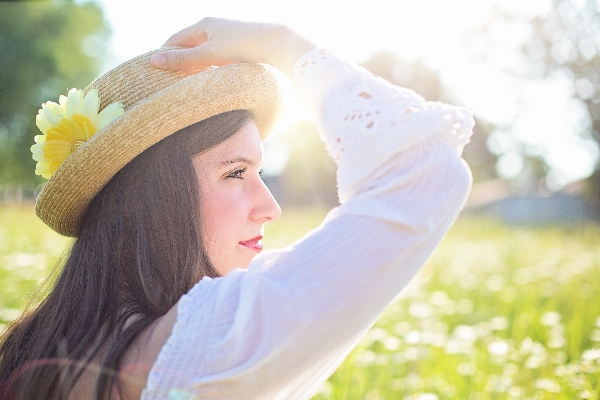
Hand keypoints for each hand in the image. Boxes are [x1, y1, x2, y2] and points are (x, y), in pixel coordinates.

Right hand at [150, 17, 315, 77]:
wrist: (276, 45)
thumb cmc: (242, 46)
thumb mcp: (209, 55)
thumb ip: (183, 60)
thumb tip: (154, 62)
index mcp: (203, 24)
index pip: (174, 40)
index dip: (164, 55)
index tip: (154, 72)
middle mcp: (213, 28)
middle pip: (188, 47)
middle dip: (178, 62)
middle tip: (167, 82)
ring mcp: (226, 38)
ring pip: (203, 54)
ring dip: (194, 68)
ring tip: (185, 86)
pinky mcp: (237, 49)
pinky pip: (215, 59)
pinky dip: (208, 69)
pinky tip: (208, 82)